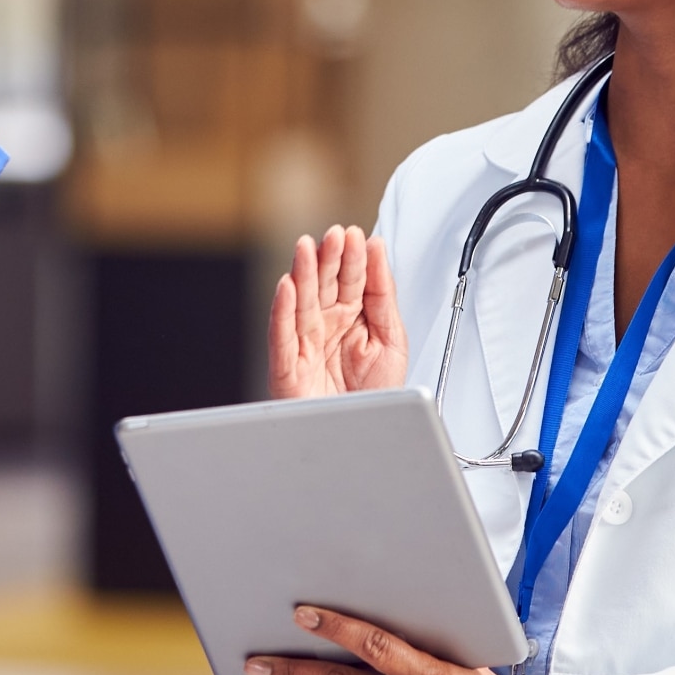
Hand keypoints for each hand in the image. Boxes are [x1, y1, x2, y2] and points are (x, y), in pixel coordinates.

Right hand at [268, 226, 407, 398]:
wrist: (362, 438)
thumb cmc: (373, 396)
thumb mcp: (392, 339)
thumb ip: (384, 294)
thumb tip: (378, 250)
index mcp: (351, 316)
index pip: (351, 279)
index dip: (353, 257)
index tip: (357, 236)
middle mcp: (326, 325)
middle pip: (324, 284)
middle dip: (329, 258)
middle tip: (334, 236)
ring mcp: (306, 343)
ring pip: (301, 302)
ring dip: (303, 274)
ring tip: (306, 248)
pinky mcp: (288, 366)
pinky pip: (282, 335)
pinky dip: (282, 311)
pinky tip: (287, 288)